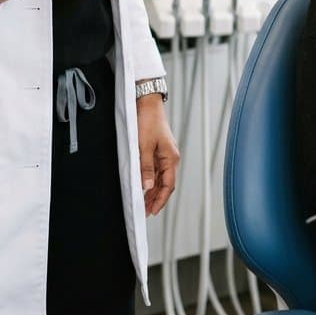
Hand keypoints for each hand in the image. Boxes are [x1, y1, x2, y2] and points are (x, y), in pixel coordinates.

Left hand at [137, 95, 179, 215]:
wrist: (147, 103)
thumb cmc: (148, 121)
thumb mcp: (144, 146)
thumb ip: (146, 167)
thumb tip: (147, 186)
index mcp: (171, 157)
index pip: (168, 185)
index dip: (160, 200)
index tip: (153, 211)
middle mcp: (170, 157)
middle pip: (166, 183)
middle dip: (157, 198)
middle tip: (146, 211)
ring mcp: (164, 154)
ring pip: (161, 178)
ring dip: (153, 190)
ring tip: (144, 202)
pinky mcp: (158, 149)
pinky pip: (156, 169)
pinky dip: (151, 179)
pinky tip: (145, 186)